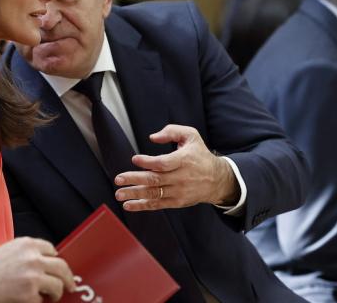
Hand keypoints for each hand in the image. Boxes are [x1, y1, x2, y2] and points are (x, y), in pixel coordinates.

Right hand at [0, 237, 73, 302]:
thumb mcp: (6, 252)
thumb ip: (25, 255)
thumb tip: (42, 265)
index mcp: (26, 244)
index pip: (52, 250)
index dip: (55, 260)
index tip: (57, 268)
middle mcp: (33, 257)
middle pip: (62, 267)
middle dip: (67, 278)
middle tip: (69, 286)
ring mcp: (33, 276)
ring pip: (58, 286)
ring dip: (55, 293)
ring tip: (48, 297)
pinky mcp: (30, 294)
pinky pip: (42, 301)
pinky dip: (37, 302)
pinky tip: (26, 301)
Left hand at [114, 124, 237, 210]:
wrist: (217, 179)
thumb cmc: (199, 154)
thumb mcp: (191, 135)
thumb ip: (171, 131)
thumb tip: (152, 137)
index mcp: (184, 160)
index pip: (164, 163)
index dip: (148, 162)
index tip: (135, 159)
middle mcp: (181, 177)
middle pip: (155, 180)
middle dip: (134, 179)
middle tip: (118, 179)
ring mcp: (179, 191)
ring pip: (154, 194)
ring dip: (134, 194)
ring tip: (119, 194)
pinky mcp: (177, 202)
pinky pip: (157, 204)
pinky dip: (142, 205)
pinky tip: (129, 205)